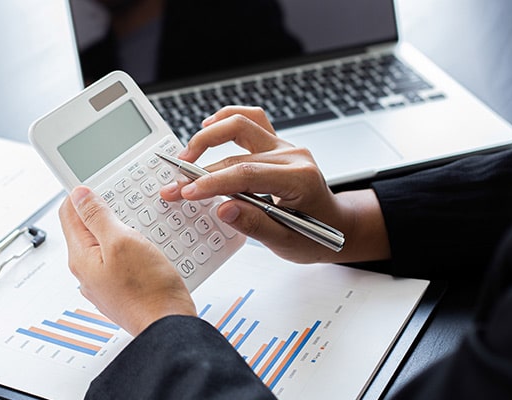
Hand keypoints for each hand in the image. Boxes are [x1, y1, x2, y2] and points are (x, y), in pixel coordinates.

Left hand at [59, 186, 196, 335]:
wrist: (169, 326)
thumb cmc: (149, 290)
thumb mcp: (122, 241)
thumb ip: (98, 216)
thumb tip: (79, 195)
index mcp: (81, 257)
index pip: (69, 212)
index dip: (83, 193)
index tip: (101, 183)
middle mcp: (87, 272)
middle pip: (88, 228)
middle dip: (107, 211)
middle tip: (127, 204)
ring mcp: (104, 283)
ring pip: (107, 244)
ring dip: (123, 230)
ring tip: (142, 226)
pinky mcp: (122, 290)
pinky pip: (122, 260)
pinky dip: (134, 249)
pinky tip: (150, 248)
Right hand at [160, 106, 389, 263]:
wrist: (336, 225)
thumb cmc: (314, 235)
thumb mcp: (286, 243)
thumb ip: (255, 225)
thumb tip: (223, 208)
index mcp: (299, 180)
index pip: (247, 174)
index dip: (212, 183)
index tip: (187, 193)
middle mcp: (292, 156)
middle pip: (237, 152)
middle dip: (200, 170)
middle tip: (175, 187)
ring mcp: (284, 146)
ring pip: (242, 123)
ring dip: (210, 135)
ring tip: (186, 155)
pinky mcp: (276, 144)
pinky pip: (251, 119)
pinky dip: (227, 119)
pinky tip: (207, 126)